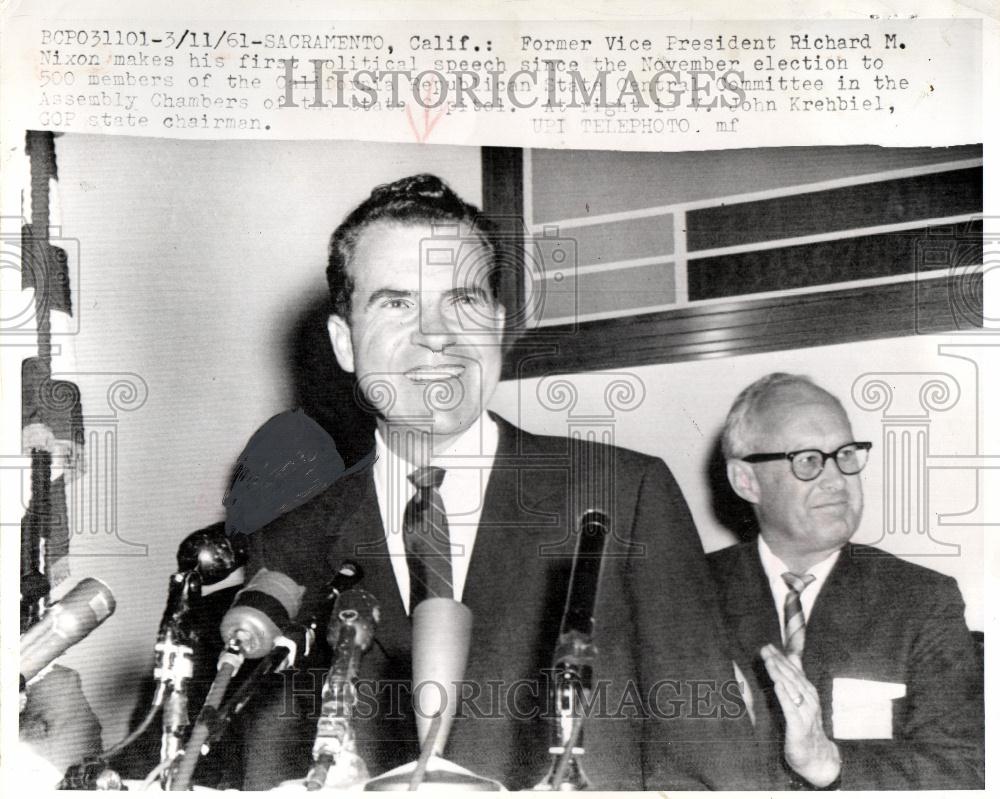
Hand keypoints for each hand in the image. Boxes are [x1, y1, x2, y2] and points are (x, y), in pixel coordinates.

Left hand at [760, 644, 840, 787]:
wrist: (818, 759)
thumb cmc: (806, 728)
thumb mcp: (802, 700)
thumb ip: (797, 678)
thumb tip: (793, 655)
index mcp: (809, 695)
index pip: (794, 673)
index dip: (782, 659)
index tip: (769, 646)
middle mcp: (809, 702)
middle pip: (792, 678)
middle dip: (778, 662)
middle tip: (765, 648)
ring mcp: (806, 715)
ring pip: (792, 690)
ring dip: (780, 674)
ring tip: (769, 661)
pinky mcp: (799, 728)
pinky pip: (791, 710)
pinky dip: (785, 696)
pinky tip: (777, 685)